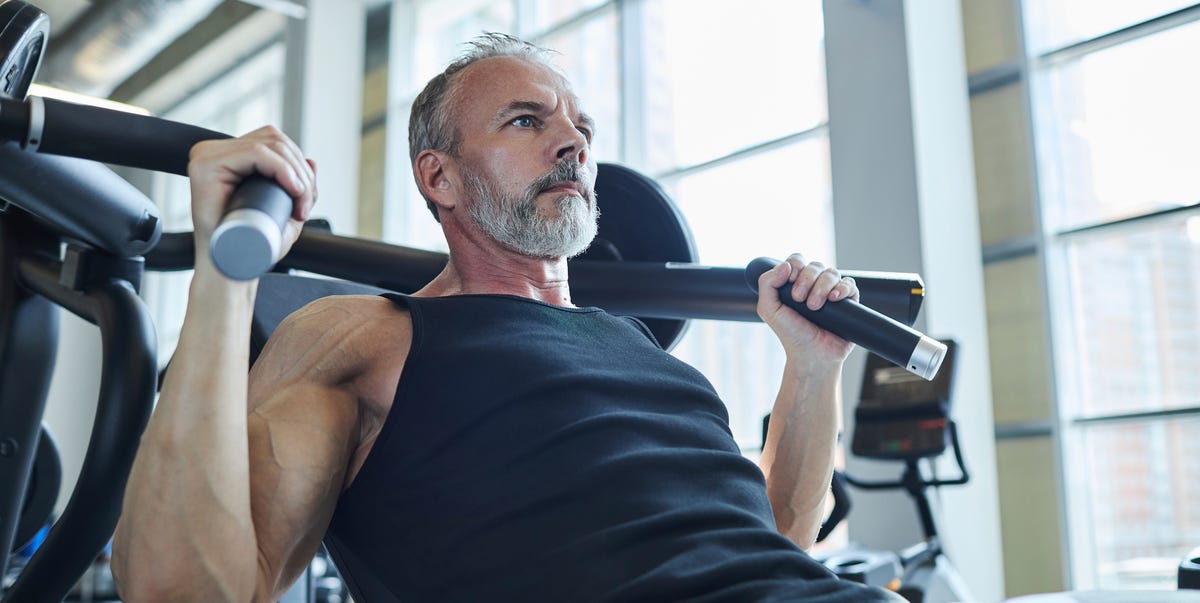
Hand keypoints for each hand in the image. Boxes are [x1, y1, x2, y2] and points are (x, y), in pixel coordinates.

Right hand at [186, 126, 316, 273]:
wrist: (231, 269)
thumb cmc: (252, 245)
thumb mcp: (282, 210)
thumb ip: (296, 186)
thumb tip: (312, 162)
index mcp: (227, 156)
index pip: (272, 141)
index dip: (298, 164)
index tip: (308, 198)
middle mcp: (213, 151)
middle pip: (274, 140)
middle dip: (301, 171)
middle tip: (305, 206)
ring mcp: (206, 155)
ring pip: (269, 145)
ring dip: (296, 173)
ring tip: (299, 204)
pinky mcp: (205, 165)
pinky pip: (255, 153)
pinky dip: (282, 169)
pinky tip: (293, 189)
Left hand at [756, 253, 858, 364]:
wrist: (812, 355)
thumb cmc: (791, 333)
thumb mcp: (769, 309)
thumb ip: (767, 284)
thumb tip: (786, 265)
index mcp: (795, 283)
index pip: (797, 260)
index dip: (795, 266)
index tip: (790, 283)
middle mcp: (814, 284)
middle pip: (815, 265)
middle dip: (807, 279)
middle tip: (800, 299)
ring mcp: (832, 292)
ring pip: (832, 273)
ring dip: (822, 286)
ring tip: (815, 306)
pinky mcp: (849, 301)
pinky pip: (850, 284)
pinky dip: (842, 288)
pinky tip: (834, 299)